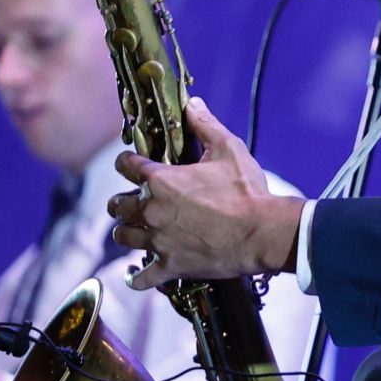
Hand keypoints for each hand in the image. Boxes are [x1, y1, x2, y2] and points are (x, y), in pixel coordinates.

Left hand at [109, 98, 305, 289]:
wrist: (262, 232)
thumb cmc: (246, 191)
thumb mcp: (228, 149)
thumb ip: (205, 125)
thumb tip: (192, 103)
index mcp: (161, 180)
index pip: (125, 165)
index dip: (126, 162)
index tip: (130, 164)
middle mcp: (152, 210)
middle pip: (118, 205)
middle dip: (123, 201)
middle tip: (132, 202)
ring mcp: (158, 241)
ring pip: (123, 236)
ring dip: (127, 231)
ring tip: (134, 231)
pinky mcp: (170, 266)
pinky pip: (142, 278)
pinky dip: (137, 277)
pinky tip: (136, 276)